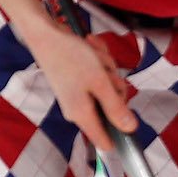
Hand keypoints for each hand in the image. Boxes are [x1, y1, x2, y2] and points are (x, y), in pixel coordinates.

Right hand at [23, 24, 137, 155]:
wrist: (47, 34)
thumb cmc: (72, 57)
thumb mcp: (100, 82)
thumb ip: (116, 108)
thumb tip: (131, 129)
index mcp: (83, 116)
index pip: (105, 142)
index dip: (121, 133)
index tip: (128, 114)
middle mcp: (79, 110)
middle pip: (113, 110)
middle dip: (115, 87)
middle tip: (106, 72)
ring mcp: (79, 96)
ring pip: (109, 88)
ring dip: (107, 69)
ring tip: (95, 57)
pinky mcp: (78, 83)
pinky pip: (100, 76)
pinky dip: (100, 61)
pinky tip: (91, 49)